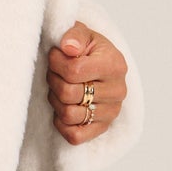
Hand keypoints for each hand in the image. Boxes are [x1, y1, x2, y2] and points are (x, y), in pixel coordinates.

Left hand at [47, 21, 127, 144]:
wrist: (99, 64)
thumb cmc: (88, 49)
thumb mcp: (83, 34)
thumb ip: (74, 35)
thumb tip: (68, 47)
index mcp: (114, 65)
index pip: (74, 71)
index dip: (55, 63)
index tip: (54, 56)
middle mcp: (118, 91)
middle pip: (69, 93)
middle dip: (53, 81)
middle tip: (55, 73)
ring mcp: (111, 112)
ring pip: (69, 115)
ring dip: (56, 101)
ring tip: (58, 88)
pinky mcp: (102, 128)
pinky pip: (74, 136)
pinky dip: (62, 123)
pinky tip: (62, 107)